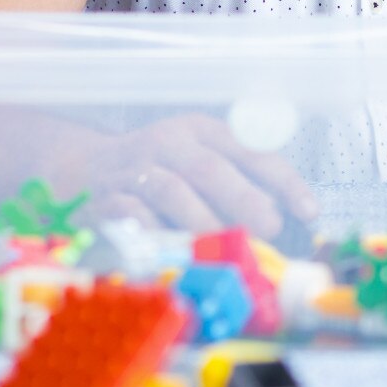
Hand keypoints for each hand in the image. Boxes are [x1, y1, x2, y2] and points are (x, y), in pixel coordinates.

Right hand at [55, 113, 318, 238]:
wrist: (79, 172)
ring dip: (203, 223)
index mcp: (201, 132)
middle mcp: (168, 144)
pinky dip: (159, 236)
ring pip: (173, 191)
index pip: (251, 152)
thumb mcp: (197, 163)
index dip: (283, 181)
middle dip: (244, 201)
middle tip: (268, 230)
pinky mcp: (106, 199)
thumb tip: (283, 224)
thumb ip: (236, 185)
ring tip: (228, 249)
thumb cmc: (156, 174)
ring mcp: (134, 170)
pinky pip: (134, 216)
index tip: (308, 212)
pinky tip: (179, 255)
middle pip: (211, 169)